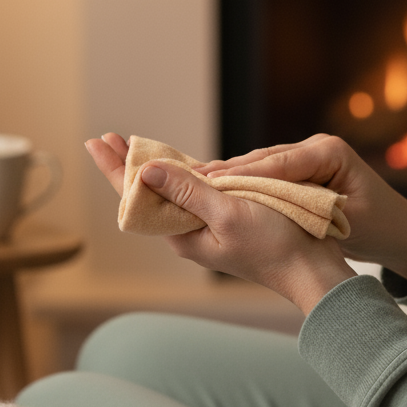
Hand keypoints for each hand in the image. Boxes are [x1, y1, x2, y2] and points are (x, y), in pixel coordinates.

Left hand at [85, 133, 356, 313]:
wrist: (309, 268)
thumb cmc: (274, 244)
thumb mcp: (227, 214)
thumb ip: (188, 191)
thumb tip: (146, 171)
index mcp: (181, 233)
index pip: (136, 196)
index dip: (115, 167)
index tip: (97, 142)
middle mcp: (187, 231)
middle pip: (148, 192)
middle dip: (125, 164)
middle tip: (105, 138)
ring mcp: (205, 227)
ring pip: (169, 191)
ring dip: (150, 167)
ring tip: (130, 147)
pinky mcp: (225, 220)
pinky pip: (194, 192)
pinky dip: (180, 173)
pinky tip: (173, 163)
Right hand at [199, 134, 406, 285]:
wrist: (401, 233)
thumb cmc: (380, 227)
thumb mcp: (344, 219)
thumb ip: (307, 205)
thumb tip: (271, 202)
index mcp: (330, 151)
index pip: (279, 162)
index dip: (245, 174)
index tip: (213, 182)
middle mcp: (317, 146)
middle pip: (265, 159)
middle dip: (231, 171)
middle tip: (194, 179)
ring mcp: (309, 157)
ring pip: (262, 165)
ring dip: (233, 176)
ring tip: (198, 182)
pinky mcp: (303, 171)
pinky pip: (268, 175)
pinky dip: (245, 183)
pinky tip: (219, 189)